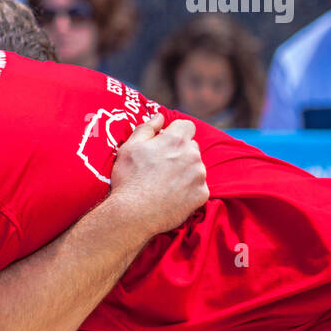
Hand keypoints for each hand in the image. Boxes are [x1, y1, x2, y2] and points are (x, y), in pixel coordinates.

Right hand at [108, 113, 208, 236]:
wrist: (133, 214)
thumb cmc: (128, 179)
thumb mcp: (129, 148)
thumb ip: (147, 128)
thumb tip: (159, 116)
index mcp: (176, 140)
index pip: (187, 126)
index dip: (175, 132)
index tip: (164, 143)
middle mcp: (193, 155)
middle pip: (192, 147)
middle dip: (180, 152)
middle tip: (160, 166)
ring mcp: (199, 176)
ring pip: (196, 167)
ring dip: (185, 171)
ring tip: (164, 183)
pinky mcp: (202, 195)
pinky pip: (198, 187)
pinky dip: (188, 190)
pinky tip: (171, 196)